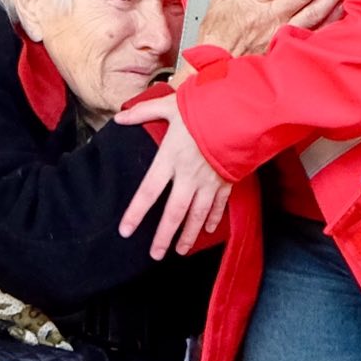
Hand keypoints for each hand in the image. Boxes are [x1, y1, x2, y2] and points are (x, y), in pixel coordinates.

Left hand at [113, 93, 231, 257]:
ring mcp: (209, 181)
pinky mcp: (227, 180)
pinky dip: (213, 219)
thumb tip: (119, 117)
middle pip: (173, 213)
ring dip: (188, 235)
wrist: (241, 111)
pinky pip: (218, 205)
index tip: (125, 231)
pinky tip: (206, 230)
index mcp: (170, 158)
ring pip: (197, 215)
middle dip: (163, 236)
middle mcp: (188, 175)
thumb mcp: (169, 105)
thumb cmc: (204, 106)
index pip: (148, 192)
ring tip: (180, 251)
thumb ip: (143, 113)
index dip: (136, 213)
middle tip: (155, 255)